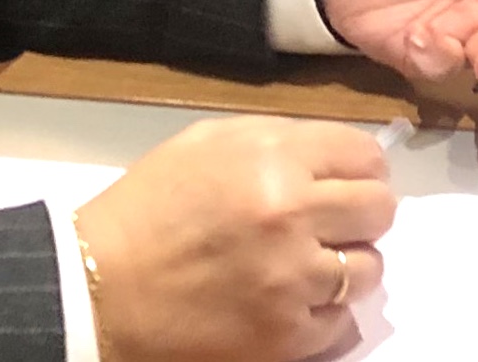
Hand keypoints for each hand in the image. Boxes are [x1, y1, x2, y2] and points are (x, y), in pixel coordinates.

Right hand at [74, 115, 392, 361]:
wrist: (98, 288)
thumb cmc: (147, 211)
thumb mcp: (208, 143)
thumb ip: (280, 140)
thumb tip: (339, 154)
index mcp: (273, 158)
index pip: (365, 156)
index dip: (361, 168)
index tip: (350, 180)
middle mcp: (291, 215)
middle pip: (379, 210)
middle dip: (360, 214)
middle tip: (332, 223)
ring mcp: (292, 280)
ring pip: (368, 269)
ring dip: (344, 266)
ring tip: (304, 264)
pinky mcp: (285, 336)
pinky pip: (342, 323)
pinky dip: (323, 313)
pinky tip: (289, 300)